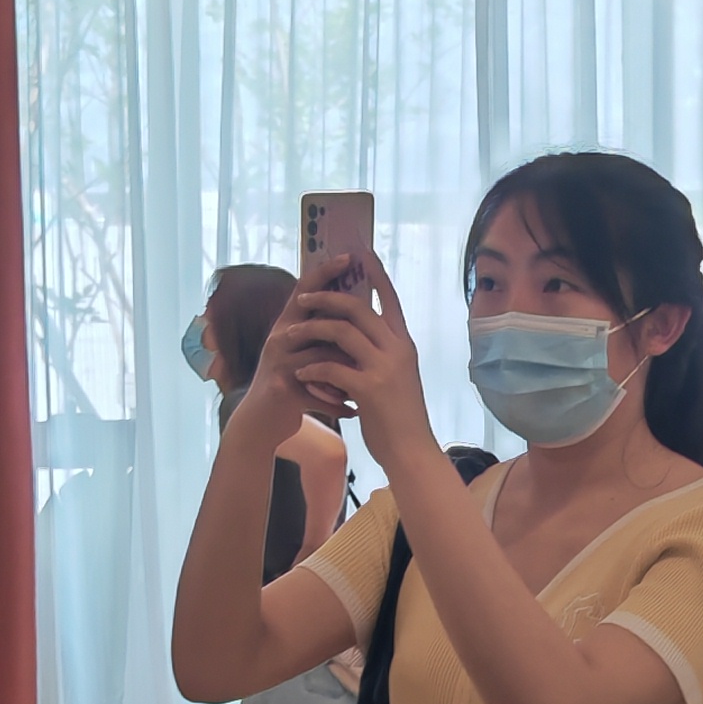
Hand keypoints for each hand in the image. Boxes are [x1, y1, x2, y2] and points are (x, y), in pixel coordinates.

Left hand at [269, 264, 431, 470]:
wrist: (411, 450)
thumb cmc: (400, 415)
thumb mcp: (399, 376)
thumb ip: (384, 352)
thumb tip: (361, 334)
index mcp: (404, 343)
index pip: (390, 298)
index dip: (374, 274)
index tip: (360, 253)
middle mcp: (397, 349)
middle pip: (358, 307)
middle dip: (327, 298)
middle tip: (304, 299)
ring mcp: (384, 368)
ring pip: (342, 331)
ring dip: (312, 329)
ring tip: (291, 334)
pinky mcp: (369, 389)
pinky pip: (332, 367)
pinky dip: (313, 368)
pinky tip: (302, 373)